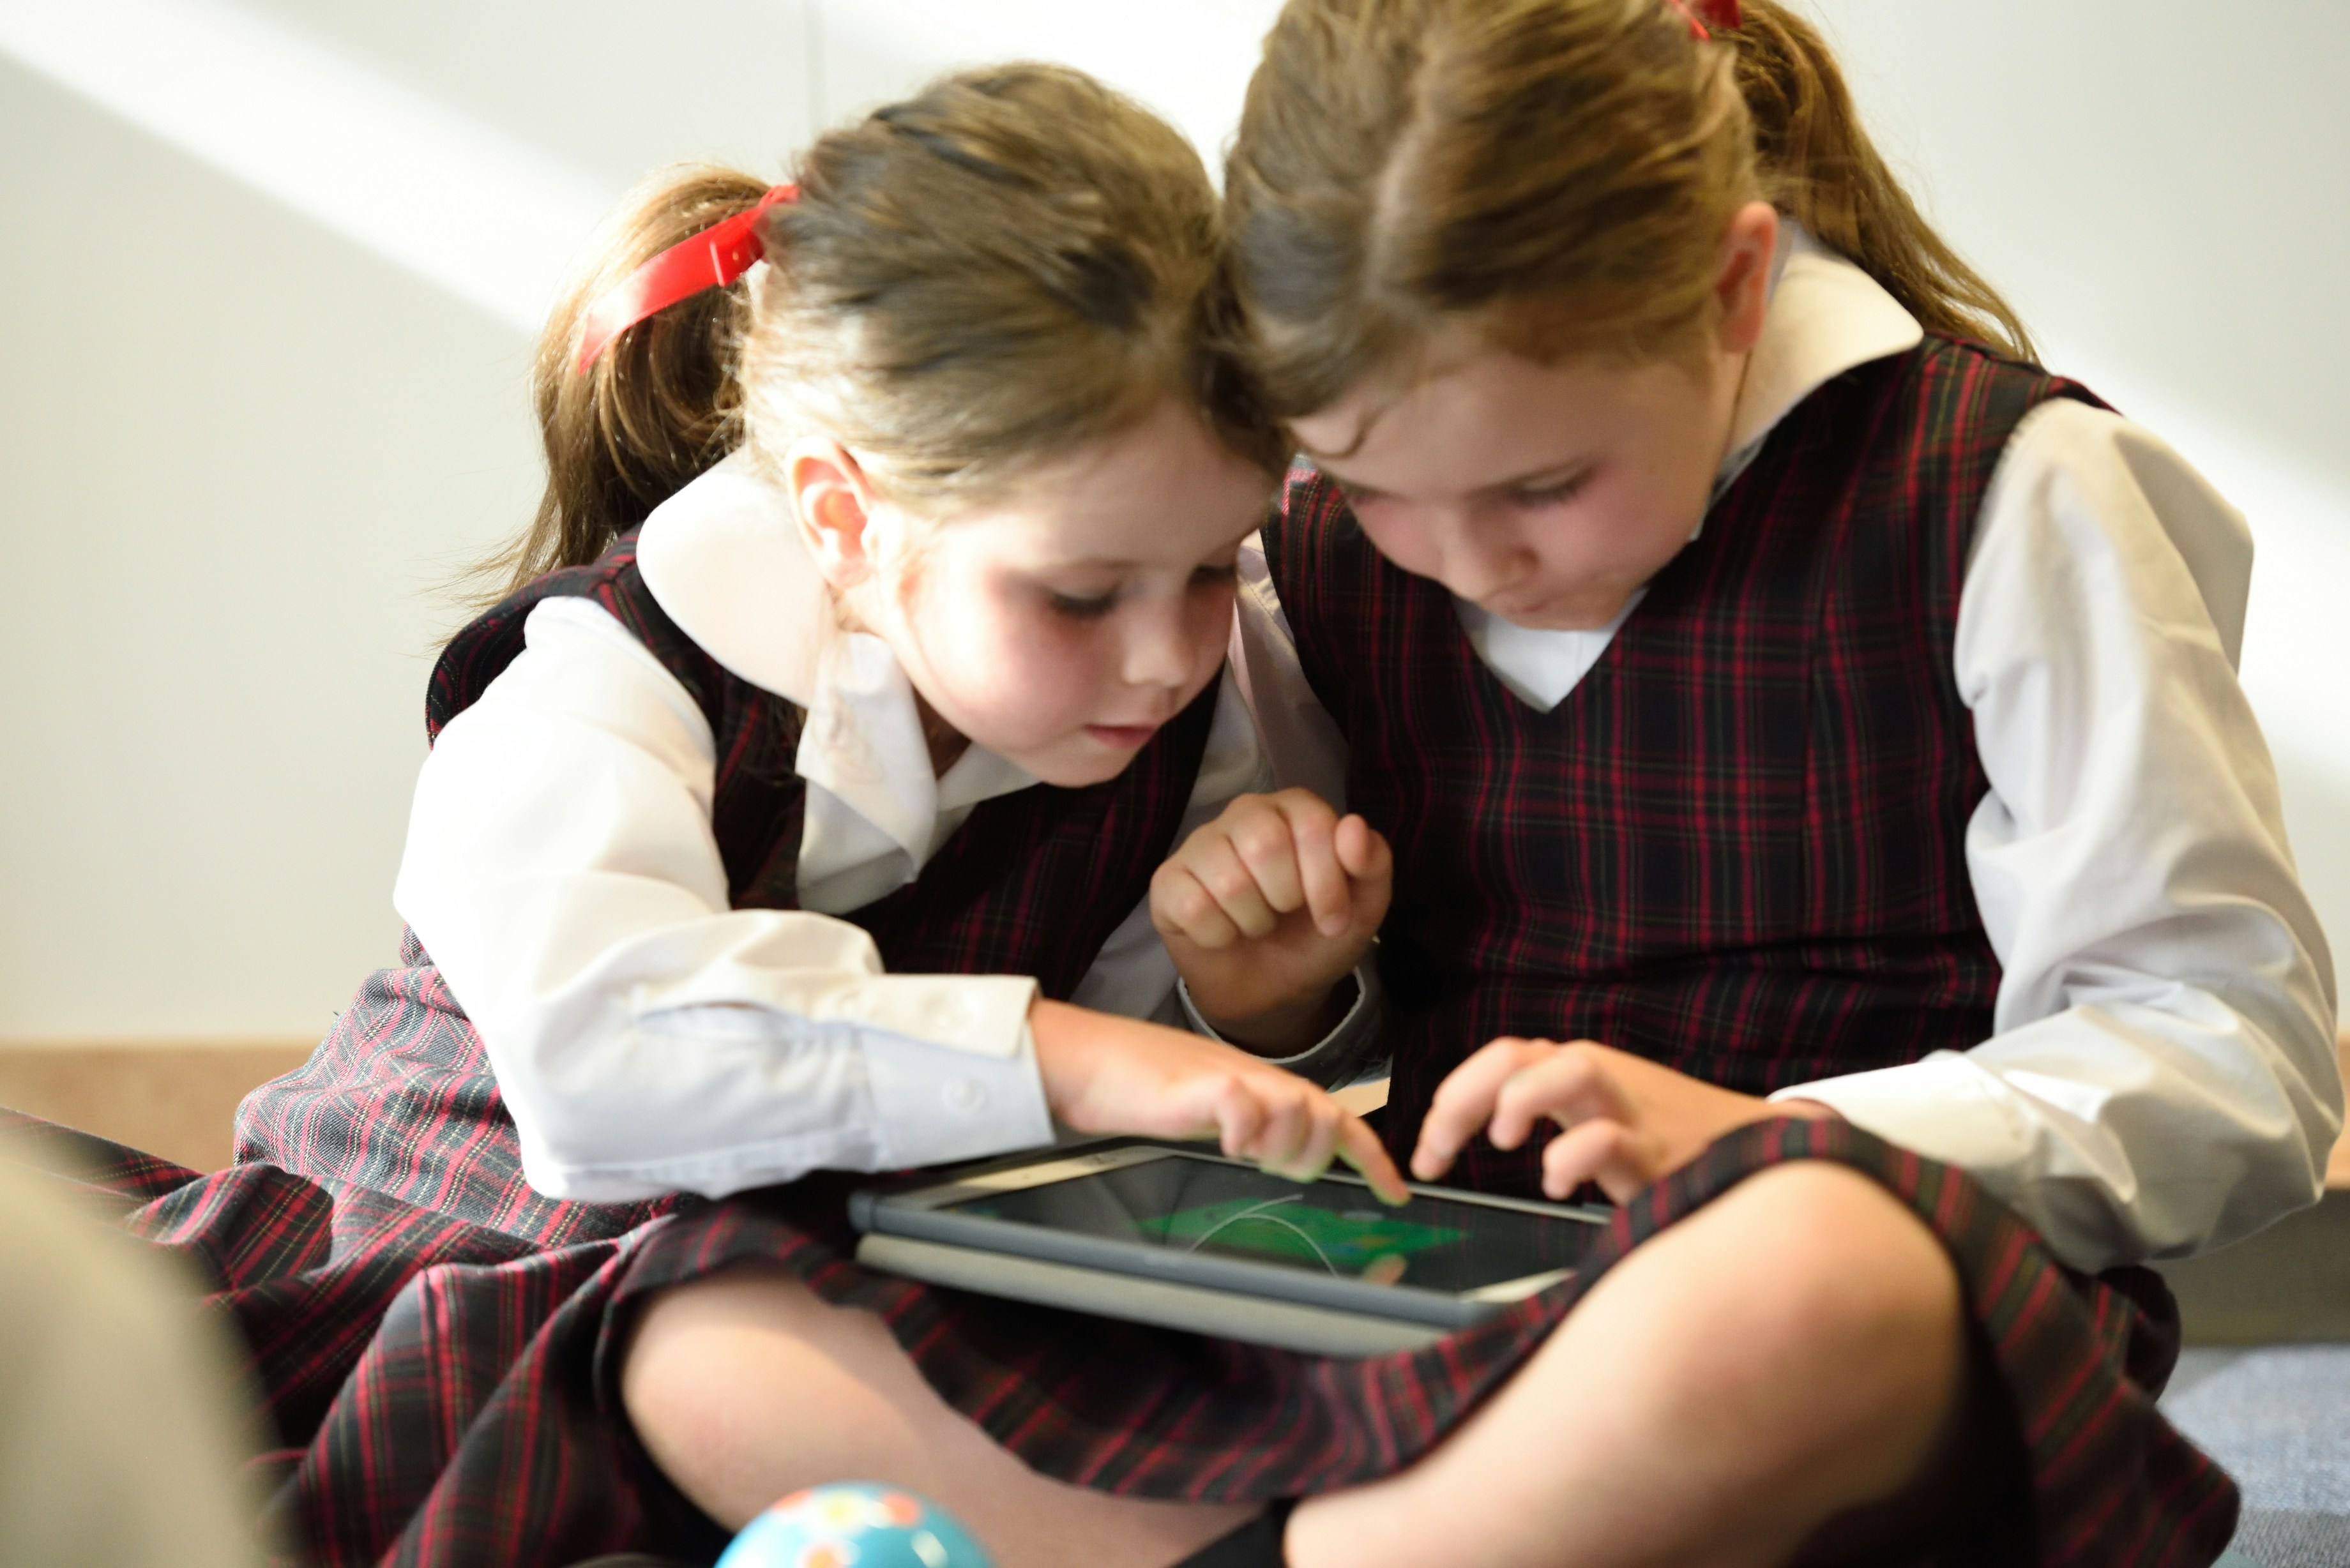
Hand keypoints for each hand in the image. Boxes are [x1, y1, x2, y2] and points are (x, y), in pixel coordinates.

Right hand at [1030, 998, 1408, 1203]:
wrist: (1087, 1059)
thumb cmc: (1141, 1085)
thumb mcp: (1211, 1110)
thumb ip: (1251, 1125)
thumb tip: (1283, 1153)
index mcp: (1266, 1085)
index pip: (1337, 1118)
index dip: (1371, 1157)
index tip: (1396, 1192)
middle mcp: (1258, 1078)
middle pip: (1326, 1118)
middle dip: (1311, 1155)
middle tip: (1267, 1162)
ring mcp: (1229, 1078)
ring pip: (1298, 1109)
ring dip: (1279, 1144)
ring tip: (1241, 1147)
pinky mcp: (1196, 1087)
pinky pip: (1243, 1103)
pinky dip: (1244, 1128)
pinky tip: (1225, 1140)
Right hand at [1150, 790, 1391, 1050]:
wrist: (1272, 987)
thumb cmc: (1315, 935)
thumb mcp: (1363, 907)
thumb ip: (1373, 863)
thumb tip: (1352, 827)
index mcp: (1295, 808)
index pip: (1312, 825)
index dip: (1327, 883)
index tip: (1332, 920)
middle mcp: (1244, 813)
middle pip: (1265, 844)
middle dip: (1286, 898)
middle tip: (1286, 914)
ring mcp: (1200, 844)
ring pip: (1228, 880)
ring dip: (1253, 922)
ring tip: (1256, 924)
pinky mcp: (1167, 881)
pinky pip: (1193, 908)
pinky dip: (1218, 936)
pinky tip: (1223, 933)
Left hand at [1410, 1038, 1838, 1202]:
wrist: (1766, 1150)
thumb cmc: (1670, 1141)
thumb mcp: (1597, 1118)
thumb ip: (1547, 1112)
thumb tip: (1468, 1134)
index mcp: (1575, 1071)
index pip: (1498, 1059)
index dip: (1449, 1101)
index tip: (1424, 1157)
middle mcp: (1598, 1077)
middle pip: (1515, 1053)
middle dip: (1462, 1099)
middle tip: (1437, 1151)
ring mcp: (1631, 1108)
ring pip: (1569, 1068)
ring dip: (1522, 1098)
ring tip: (1504, 1141)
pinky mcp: (1660, 1148)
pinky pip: (1608, 1135)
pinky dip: (1572, 1156)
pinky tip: (1554, 1182)